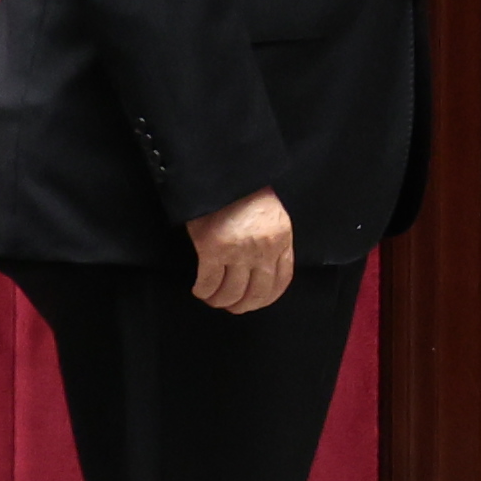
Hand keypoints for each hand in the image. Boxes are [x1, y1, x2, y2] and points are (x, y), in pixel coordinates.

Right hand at [184, 188, 295, 315]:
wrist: (224, 173)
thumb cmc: (246, 192)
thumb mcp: (272, 216)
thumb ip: (272, 241)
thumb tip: (263, 268)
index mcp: (282, 240)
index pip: (281, 281)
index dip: (267, 298)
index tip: (255, 303)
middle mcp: (263, 250)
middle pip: (256, 293)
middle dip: (242, 305)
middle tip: (231, 307)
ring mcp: (238, 251)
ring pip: (231, 292)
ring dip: (219, 301)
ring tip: (212, 299)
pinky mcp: (212, 249)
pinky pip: (208, 282)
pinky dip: (203, 291)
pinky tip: (199, 290)